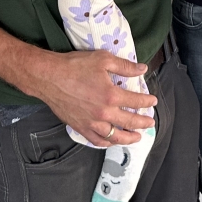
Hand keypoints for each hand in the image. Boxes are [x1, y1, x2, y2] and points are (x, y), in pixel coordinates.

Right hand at [31, 49, 156, 145]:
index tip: (153, 101)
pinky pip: (97, 140)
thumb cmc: (74, 66)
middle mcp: (104, 113)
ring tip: (137, 137)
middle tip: (150, 122)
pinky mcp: (80, 127)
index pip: (136, 101)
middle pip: (130, 122)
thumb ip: (125, 66)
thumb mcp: (103, 59)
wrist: (49, 77)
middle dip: (143, 123)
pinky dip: (107, 142)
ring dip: (129, 137)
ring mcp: (92, 123)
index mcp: (111, 95)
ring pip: (115, 136)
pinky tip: (112, 141)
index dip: (147, 101)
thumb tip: (142, 69)